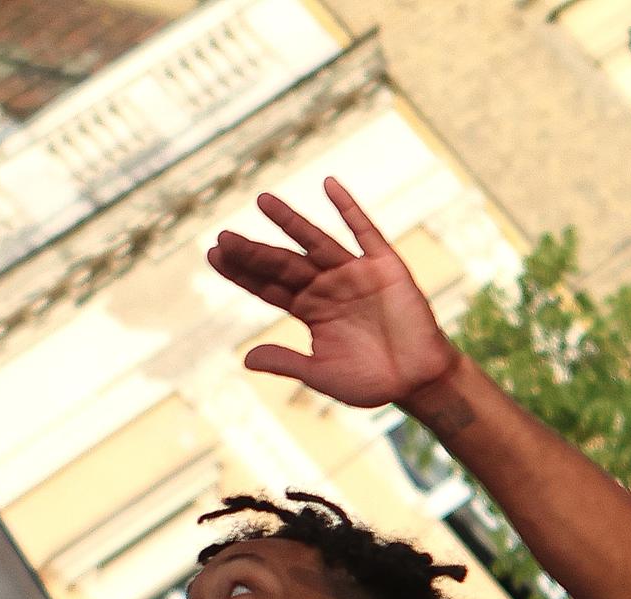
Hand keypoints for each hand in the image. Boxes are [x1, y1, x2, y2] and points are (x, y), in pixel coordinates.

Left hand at [207, 178, 458, 408]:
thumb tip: (245, 359)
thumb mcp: (320, 375)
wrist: (417, 381)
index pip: (267, 287)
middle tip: (223, 236)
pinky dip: (349, 208)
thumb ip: (287, 362)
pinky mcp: (385, 267)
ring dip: (290, 222)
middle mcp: (327, 287)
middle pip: (283, 264)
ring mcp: (354, 274)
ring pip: (316, 242)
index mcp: (310, 311)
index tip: (213, 255)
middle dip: (254, 251)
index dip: (241, 273)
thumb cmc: (370, 381)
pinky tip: (328, 185)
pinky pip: (365, 232)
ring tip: (262, 201)